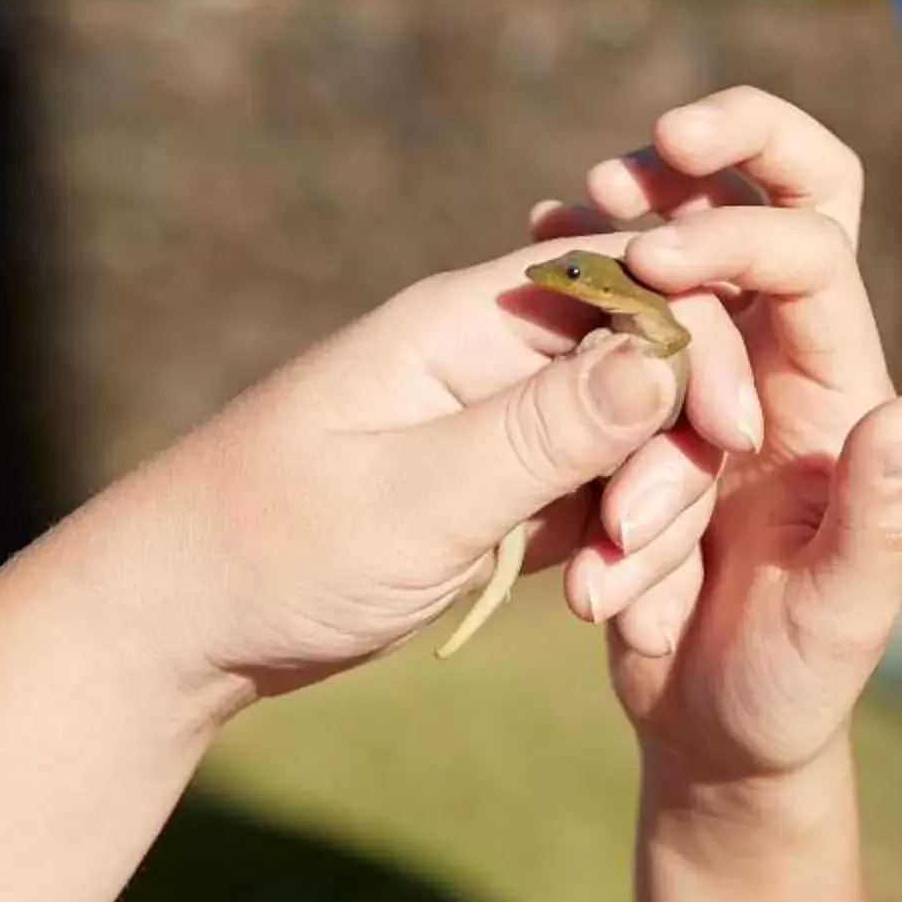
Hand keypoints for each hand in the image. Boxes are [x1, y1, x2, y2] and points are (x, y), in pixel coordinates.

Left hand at [72, 233, 766, 702]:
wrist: (171, 624)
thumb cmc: (269, 551)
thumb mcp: (413, 499)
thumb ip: (542, 432)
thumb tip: (666, 359)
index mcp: (467, 319)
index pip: (633, 277)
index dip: (701, 342)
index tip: (731, 434)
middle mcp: (490, 353)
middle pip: (648, 355)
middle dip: (678, 441)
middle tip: (643, 539)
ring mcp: (495, 420)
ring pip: (632, 432)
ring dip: (647, 505)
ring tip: (605, 593)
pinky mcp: (495, 485)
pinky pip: (593, 488)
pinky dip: (614, 539)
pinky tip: (605, 601)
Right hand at [539, 89, 901, 781]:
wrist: (714, 735)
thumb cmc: (796, 683)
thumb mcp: (839, 615)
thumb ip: (878, 520)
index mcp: (836, 389)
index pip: (808, 257)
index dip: (737, 237)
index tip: (652, 256)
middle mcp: (779, 358)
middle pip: (775, 201)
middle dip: (719, 154)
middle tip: (627, 161)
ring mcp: (706, 373)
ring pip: (671, 252)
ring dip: (617, 240)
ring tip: (555, 220)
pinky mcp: (637, 405)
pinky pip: (610, 313)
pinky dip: (573, 273)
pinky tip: (532, 240)